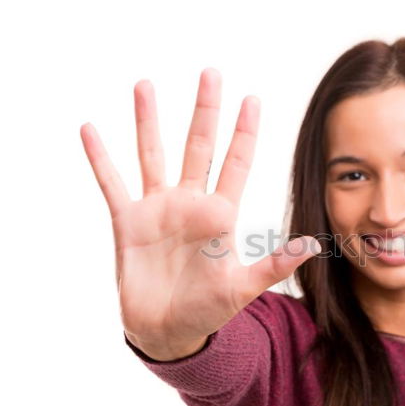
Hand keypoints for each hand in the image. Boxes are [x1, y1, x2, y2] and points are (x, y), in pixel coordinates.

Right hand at [80, 68, 319, 358]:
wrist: (169, 331)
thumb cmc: (209, 309)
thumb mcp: (244, 287)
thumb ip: (275, 265)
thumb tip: (313, 245)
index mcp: (220, 215)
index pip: (236, 163)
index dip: (244, 132)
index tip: (252, 99)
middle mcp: (190, 203)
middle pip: (198, 147)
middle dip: (205, 112)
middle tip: (211, 74)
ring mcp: (158, 210)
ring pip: (153, 155)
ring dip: (149, 121)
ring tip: (146, 85)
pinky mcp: (128, 222)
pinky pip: (112, 183)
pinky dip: (101, 158)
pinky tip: (90, 129)